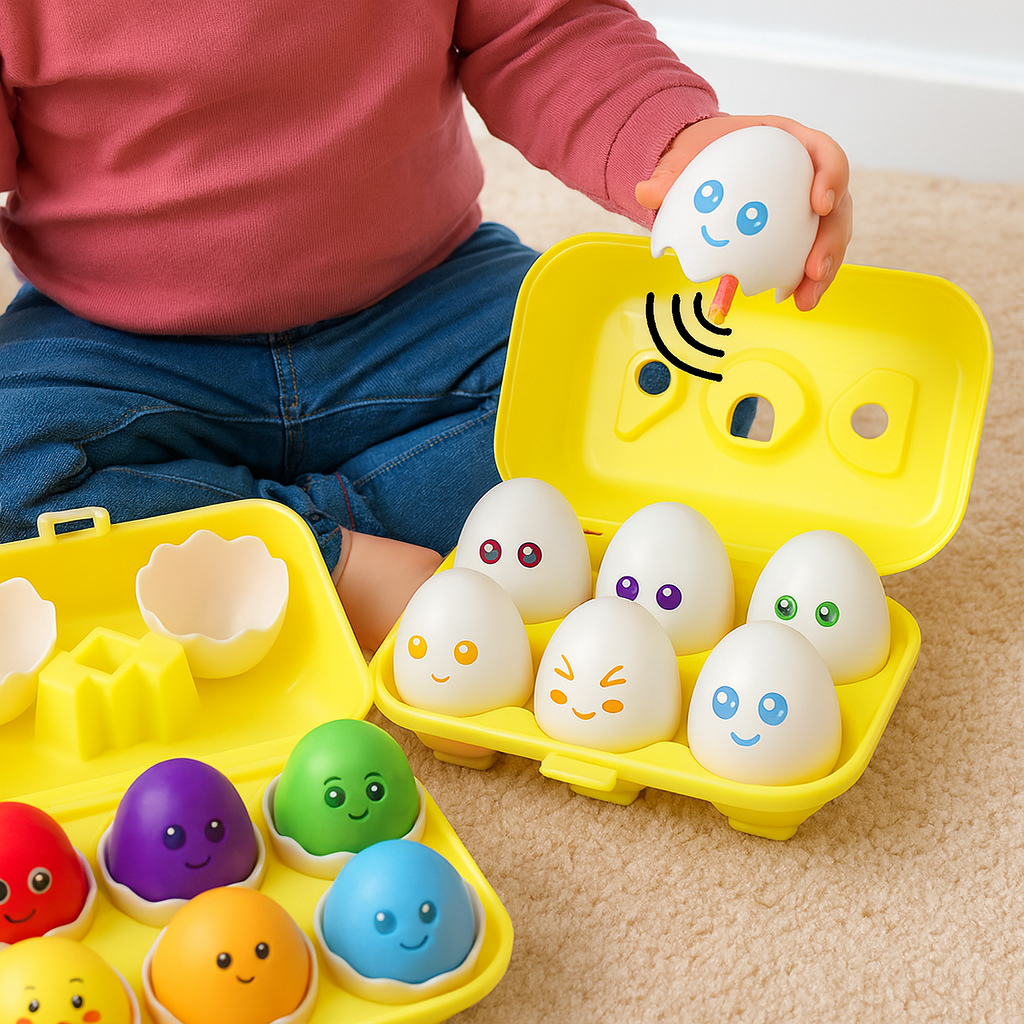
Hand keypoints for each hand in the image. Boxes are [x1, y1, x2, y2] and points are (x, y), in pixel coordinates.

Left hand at [635, 114, 852, 310]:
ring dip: (823, 272)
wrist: (698, 167)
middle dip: (832, 241)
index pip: (826, 153)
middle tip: (813, 270)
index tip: (819, 204)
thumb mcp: (685, 157)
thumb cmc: (700, 154)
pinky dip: (803, 280)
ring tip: (804, 299)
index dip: (832, 177)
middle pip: (837, 206)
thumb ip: (671, 173)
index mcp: (791, 143)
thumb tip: (647, 193)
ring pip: (829, 237)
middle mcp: (807, 174)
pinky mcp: (796, 233)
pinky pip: (808, 256)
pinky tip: (791, 300)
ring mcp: (804, 207)